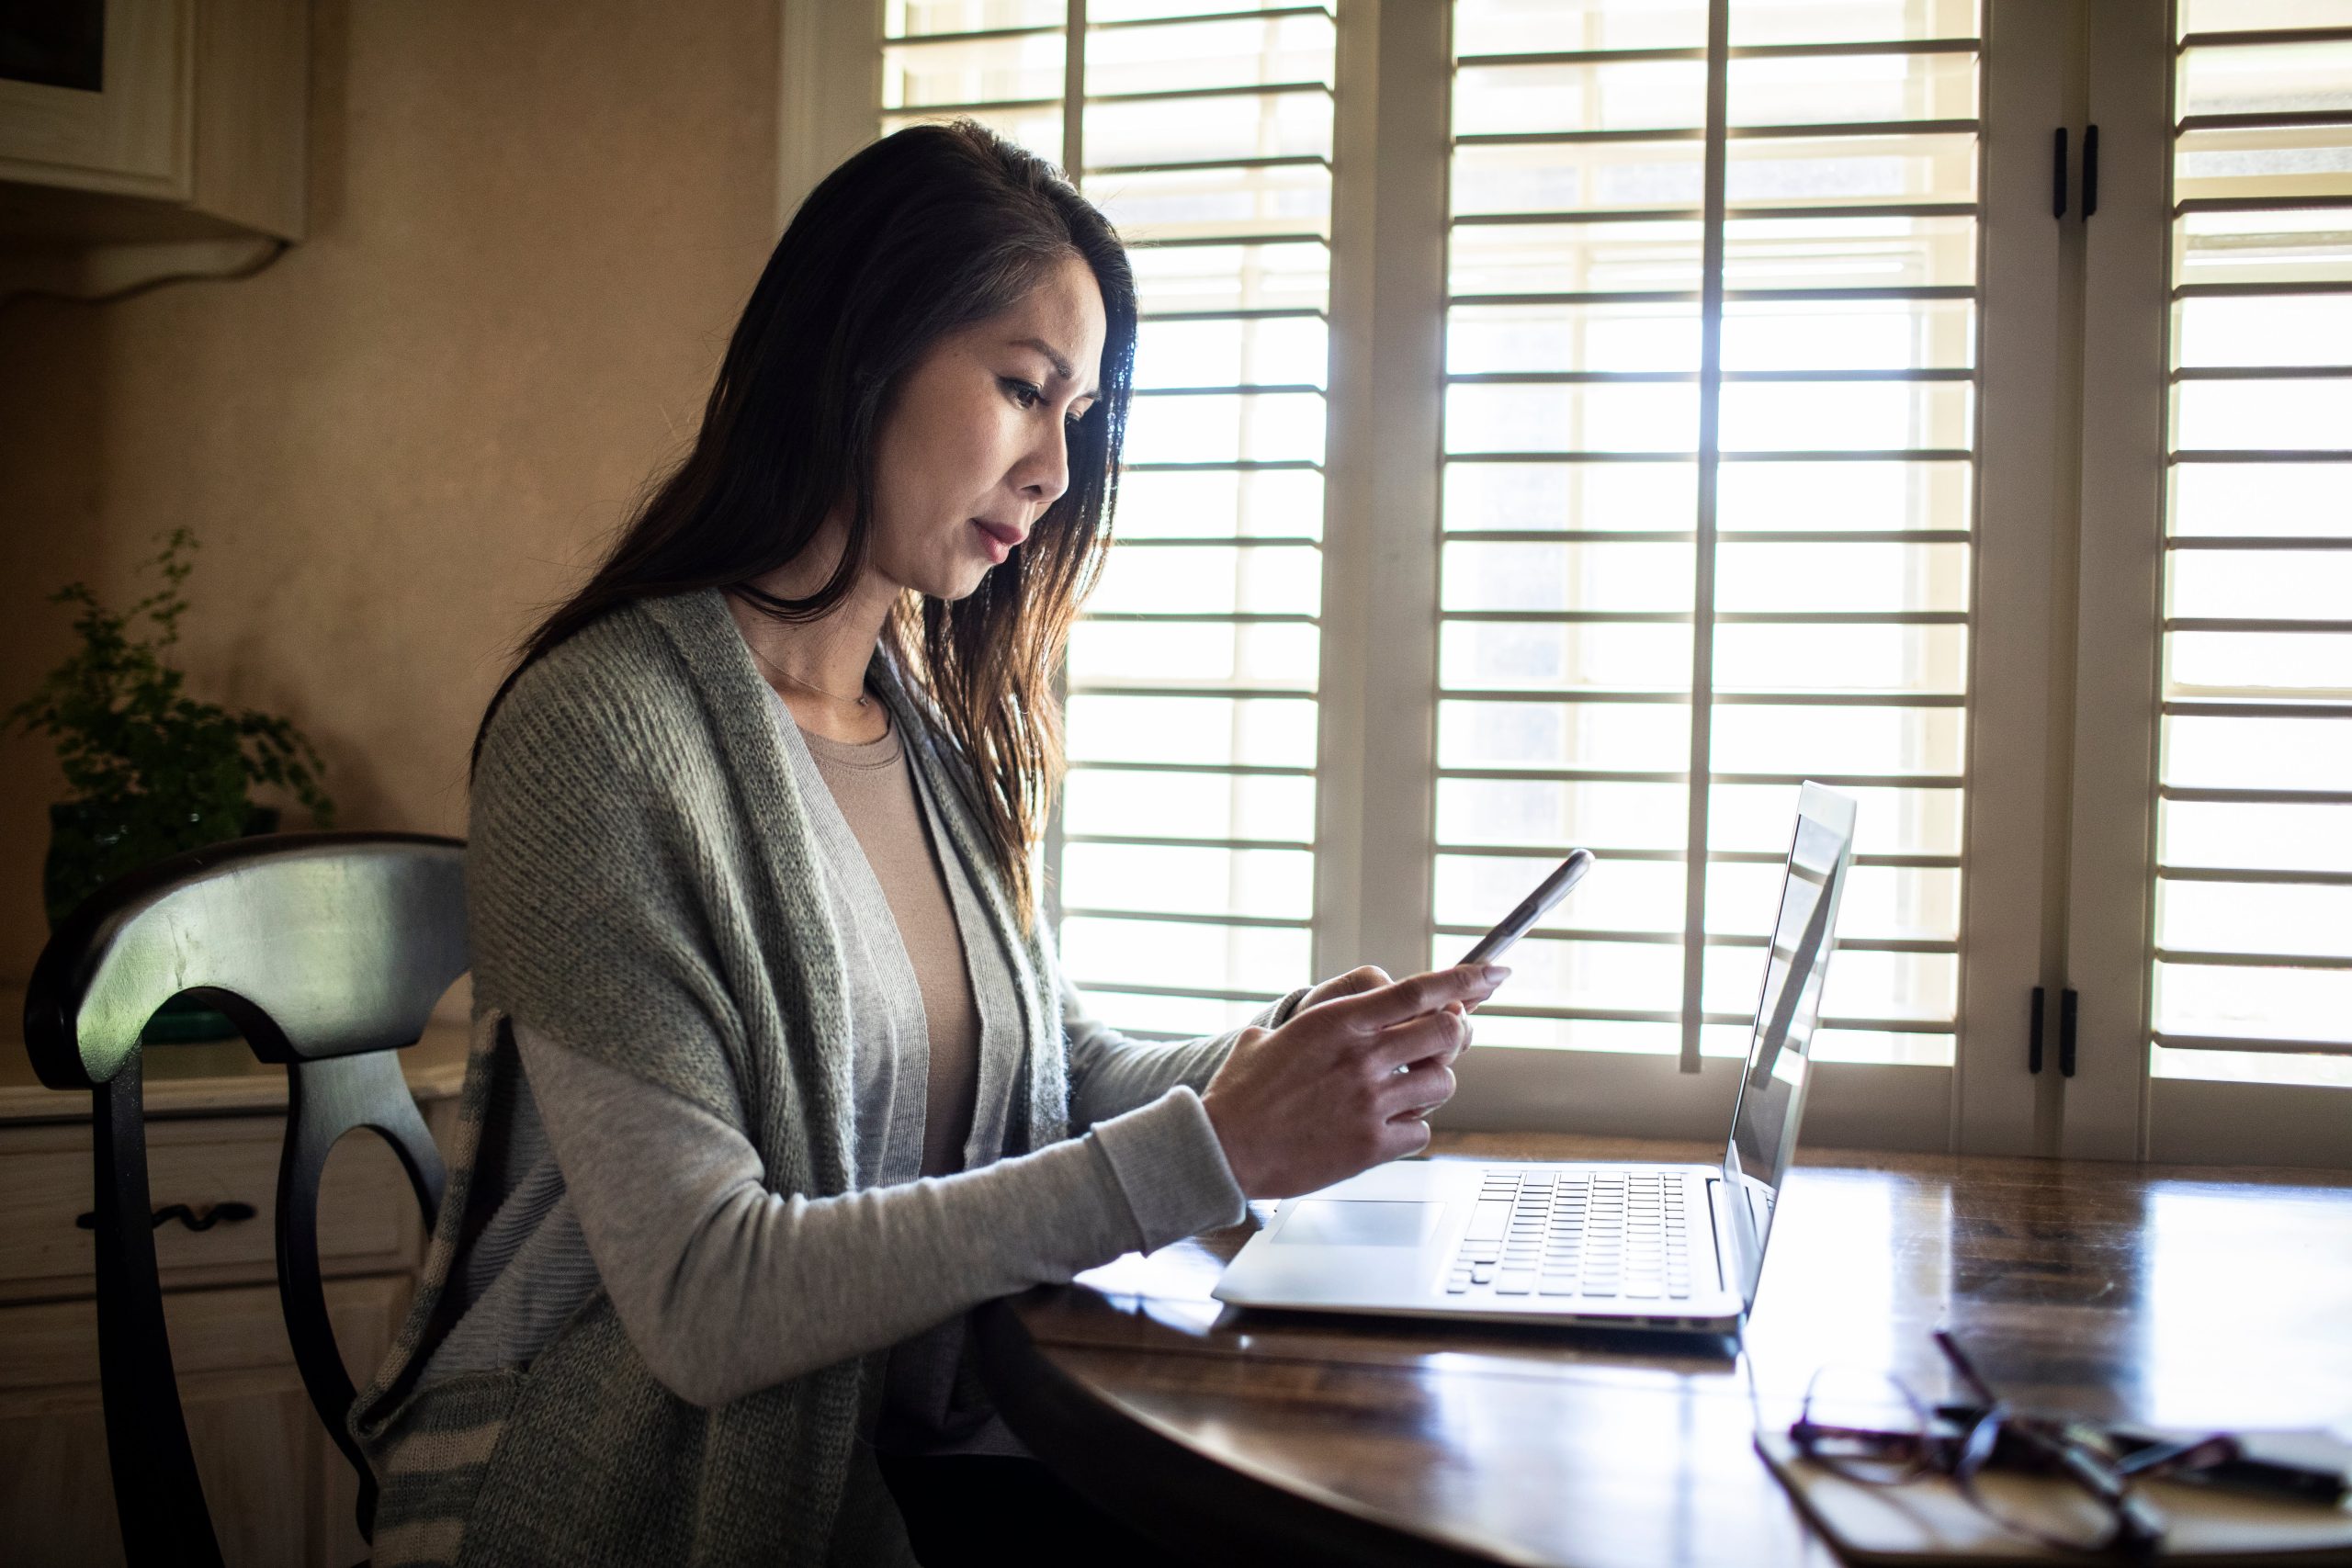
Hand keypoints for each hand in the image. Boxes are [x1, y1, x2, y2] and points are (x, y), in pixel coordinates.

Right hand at [1202, 965, 1508, 1199]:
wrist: (1223, 1148)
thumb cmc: (1244, 1093)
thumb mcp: (1279, 1034)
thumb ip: (1328, 1017)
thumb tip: (1364, 1005)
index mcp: (1339, 1021)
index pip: (1421, 989)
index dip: (1468, 978)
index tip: (1496, 974)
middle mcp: (1362, 1057)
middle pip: (1448, 1032)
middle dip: (1455, 1035)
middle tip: (1443, 1042)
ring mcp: (1370, 1102)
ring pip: (1443, 1083)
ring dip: (1432, 1084)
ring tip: (1402, 1091)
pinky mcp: (1372, 1145)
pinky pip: (1422, 1129)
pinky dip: (1411, 1127)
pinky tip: (1384, 1128)